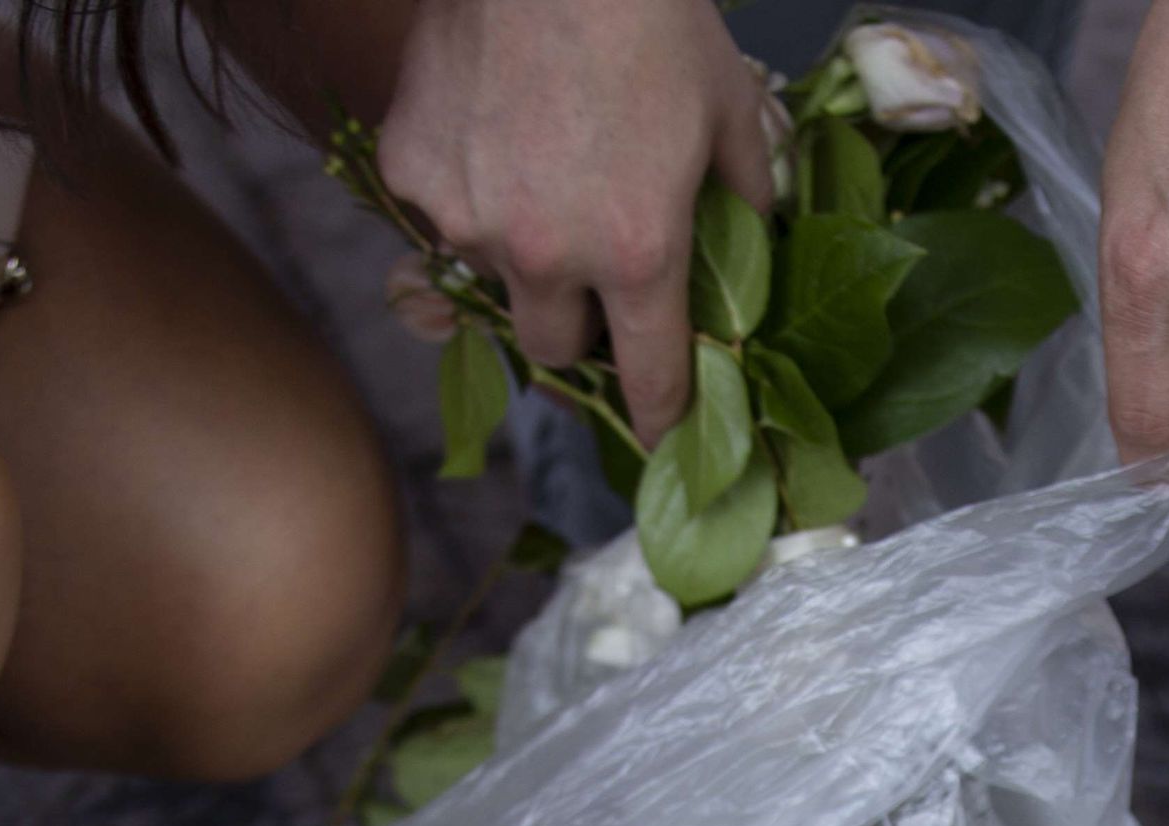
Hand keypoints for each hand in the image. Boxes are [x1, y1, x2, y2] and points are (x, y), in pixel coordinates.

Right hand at [373, 0, 778, 446]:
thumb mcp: (729, 111)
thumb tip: (756, 245)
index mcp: (636, 252)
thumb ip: (746, 198)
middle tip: (595, 282)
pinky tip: (495, 128)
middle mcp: (543, 254)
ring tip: (544, 170)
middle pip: (553, 349)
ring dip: (519, 251)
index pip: (649, 377)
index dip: (660, 417)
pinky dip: (467, 187)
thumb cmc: (651, 19)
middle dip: (578, 330)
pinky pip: (440, 210)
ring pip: (492, 276)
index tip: (661, 441)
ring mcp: (466, 215)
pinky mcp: (412, 170)